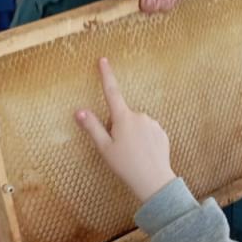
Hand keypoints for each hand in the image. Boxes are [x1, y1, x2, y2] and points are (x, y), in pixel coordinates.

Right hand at [77, 58, 176, 201]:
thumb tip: (79, 111)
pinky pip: (148, 132)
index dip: (106, 75)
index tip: (103, 60)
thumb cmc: (126, 166)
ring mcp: (153, 123)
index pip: (112, 91)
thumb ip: (92, 127)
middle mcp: (140, 116)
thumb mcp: (105, 148)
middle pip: (122, 115)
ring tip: (132, 154)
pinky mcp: (162, 132)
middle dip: (118, 126)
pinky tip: (143, 154)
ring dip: (131, 134)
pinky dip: (143, 140)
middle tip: (118, 148)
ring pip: (136, 124)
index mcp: (123, 118)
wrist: (154, 181)